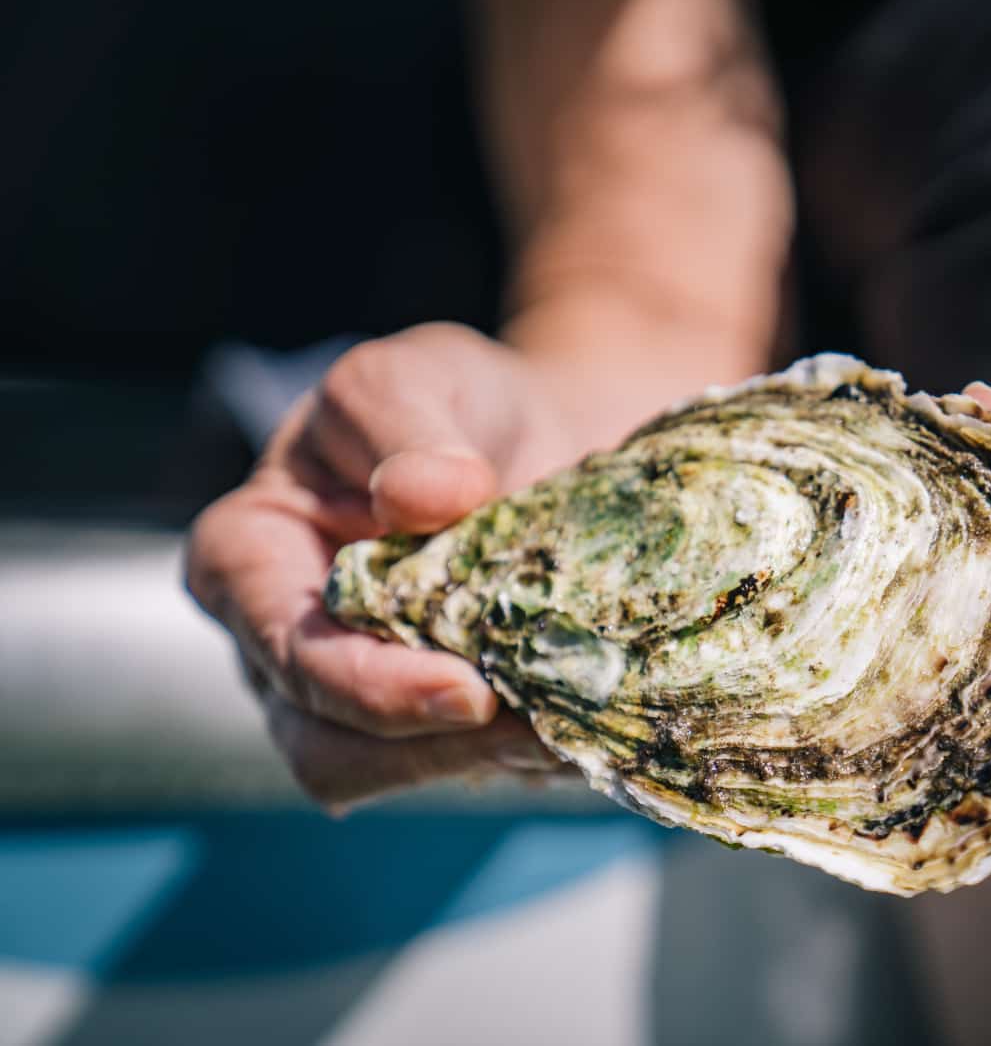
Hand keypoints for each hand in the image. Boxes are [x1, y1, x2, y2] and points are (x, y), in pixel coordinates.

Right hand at [187, 322, 591, 805]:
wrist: (542, 434)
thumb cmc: (454, 403)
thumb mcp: (417, 374)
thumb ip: (403, 422)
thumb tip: (419, 498)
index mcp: (249, 554)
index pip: (285, 648)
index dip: (368, 687)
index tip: (467, 691)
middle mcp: (283, 642)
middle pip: (325, 744)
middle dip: (430, 749)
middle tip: (534, 728)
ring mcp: (351, 694)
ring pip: (387, 775)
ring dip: (481, 765)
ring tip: (567, 733)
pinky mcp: (426, 725)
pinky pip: (458, 770)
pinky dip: (520, 760)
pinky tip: (581, 729)